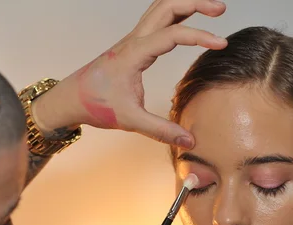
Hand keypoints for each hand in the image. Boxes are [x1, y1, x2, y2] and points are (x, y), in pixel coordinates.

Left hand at [34, 0, 226, 148]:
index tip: (222, 44)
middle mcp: (134, 39)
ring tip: (212, 9)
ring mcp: (133, 39)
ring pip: (161, 7)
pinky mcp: (133, 43)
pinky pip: (157, 18)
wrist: (70, 98)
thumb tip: (189, 141)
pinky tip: (188, 20)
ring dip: (186, 3)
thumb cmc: (95, 104)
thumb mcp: (130, 120)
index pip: (173, 34)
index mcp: (134, 53)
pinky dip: (176, 13)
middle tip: (220, 9)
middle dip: (196, 2)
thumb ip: (161, 130)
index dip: (200, 36)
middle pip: (168, 5)